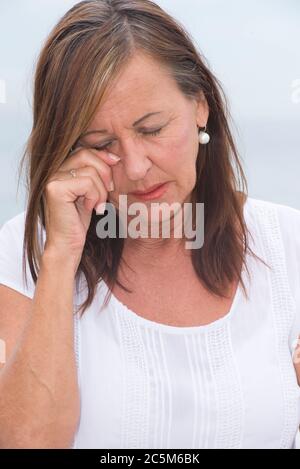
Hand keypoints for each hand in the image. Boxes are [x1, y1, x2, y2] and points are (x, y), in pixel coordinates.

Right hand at [42, 147, 120, 268]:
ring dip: (100, 191)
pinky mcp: (55, 189)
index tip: (116, 166)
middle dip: (104, 173)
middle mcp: (53, 171)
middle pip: (87, 155)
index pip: (84, 150)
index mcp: (61, 169)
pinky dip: (95, 196)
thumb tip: (115, 156)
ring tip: (96, 205)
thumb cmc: (79, 220)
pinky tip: (90, 208)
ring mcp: (52, 179)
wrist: (68, 244)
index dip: (102, 156)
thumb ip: (97, 172)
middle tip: (108, 191)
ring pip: (90, 171)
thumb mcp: (92, 192)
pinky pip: (87, 183)